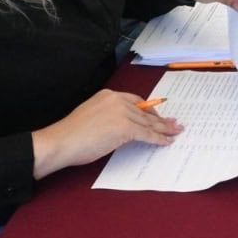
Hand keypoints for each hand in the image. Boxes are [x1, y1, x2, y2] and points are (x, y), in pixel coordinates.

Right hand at [31, 89, 183, 179]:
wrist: (62, 141)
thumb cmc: (71, 134)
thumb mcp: (92, 116)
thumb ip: (109, 116)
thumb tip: (122, 127)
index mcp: (109, 95)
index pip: (135, 101)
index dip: (148, 110)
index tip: (157, 116)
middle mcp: (118, 101)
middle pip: (145, 112)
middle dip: (160, 119)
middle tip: (174, 123)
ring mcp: (122, 113)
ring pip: (149, 123)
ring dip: (164, 129)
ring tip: (176, 132)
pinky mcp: (125, 128)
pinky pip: (147, 134)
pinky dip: (159, 139)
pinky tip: (166, 142)